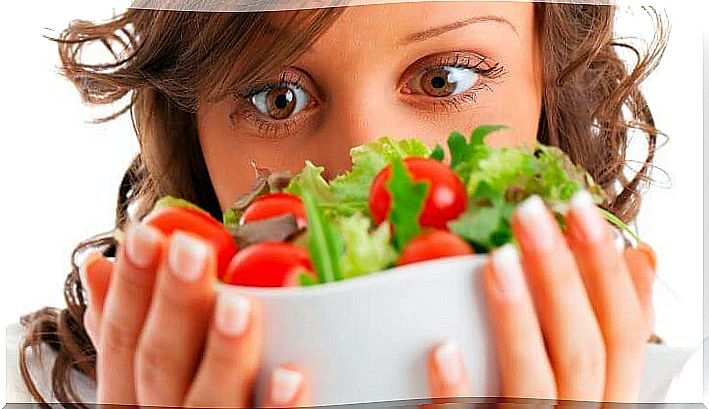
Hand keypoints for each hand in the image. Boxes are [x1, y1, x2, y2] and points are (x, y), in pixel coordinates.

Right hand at [80, 223, 309, 407]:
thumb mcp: (139, 379)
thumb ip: (124, 330)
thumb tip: (97, 266)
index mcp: (129, 398)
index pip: (120, 339)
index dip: (130, 287)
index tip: (145, 235)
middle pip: (159, 366)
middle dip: (175, 305)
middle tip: (192, 251)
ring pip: (205, 404)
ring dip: (223, 354)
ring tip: (239, 306)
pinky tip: (291, 376)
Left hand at [426, 191, 656, 403]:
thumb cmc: (539, 407)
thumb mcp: (589, 378)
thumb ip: (612, 328)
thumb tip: (643, 256)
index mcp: (608, 398)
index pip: (625, 331)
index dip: (607, 268)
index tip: (582, 207)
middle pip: (585, 348)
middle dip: (562, 273)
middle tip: (530, 211)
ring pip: (538, 383)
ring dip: (518, 318)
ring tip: (495, 258)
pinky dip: (458, 390)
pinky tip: (442, 347)